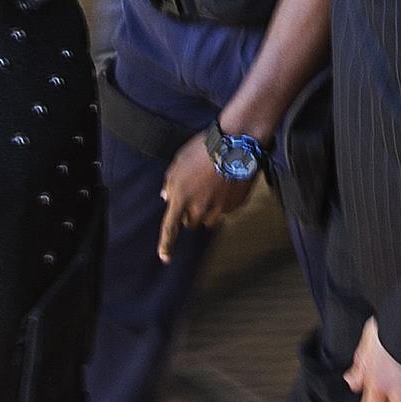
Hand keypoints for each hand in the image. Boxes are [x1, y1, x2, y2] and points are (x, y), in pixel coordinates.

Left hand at [158, 133, 254, 261]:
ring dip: (206, 208)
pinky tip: (224, 182)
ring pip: (208, 218)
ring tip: (211, 184)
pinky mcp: (235, 206)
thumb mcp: (178, 162)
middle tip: (194, 193)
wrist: (235, 143)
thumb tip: (166, 197)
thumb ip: (170, 182)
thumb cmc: (204, 149)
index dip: (166, 244)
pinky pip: (225, 209)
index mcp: (181, 196)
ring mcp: (219, 209)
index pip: (170, 227)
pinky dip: (222, 200)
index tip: (165, 257)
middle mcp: (199, 207)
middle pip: (190, 223)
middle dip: (189, 213)